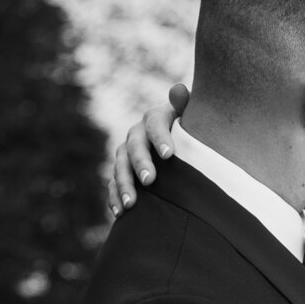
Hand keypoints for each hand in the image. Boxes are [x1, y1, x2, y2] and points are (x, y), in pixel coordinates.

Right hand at [107, 84, 188, 216]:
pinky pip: (113, 184)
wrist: (182, 146)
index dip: (161, 138)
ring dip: (124, 185)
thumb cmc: (191, 130)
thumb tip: (179, 90)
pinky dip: (115, 198)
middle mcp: (137, 134)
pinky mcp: (121, 172)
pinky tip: (121, 213)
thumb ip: (185, 105)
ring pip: (120, 167)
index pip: (154, 124)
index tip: (169, 155)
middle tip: (149, 180)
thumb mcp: (191, 116)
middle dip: (140, 164)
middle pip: (134, 147)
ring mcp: (126, 154)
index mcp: (155, 118)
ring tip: (131, 204)